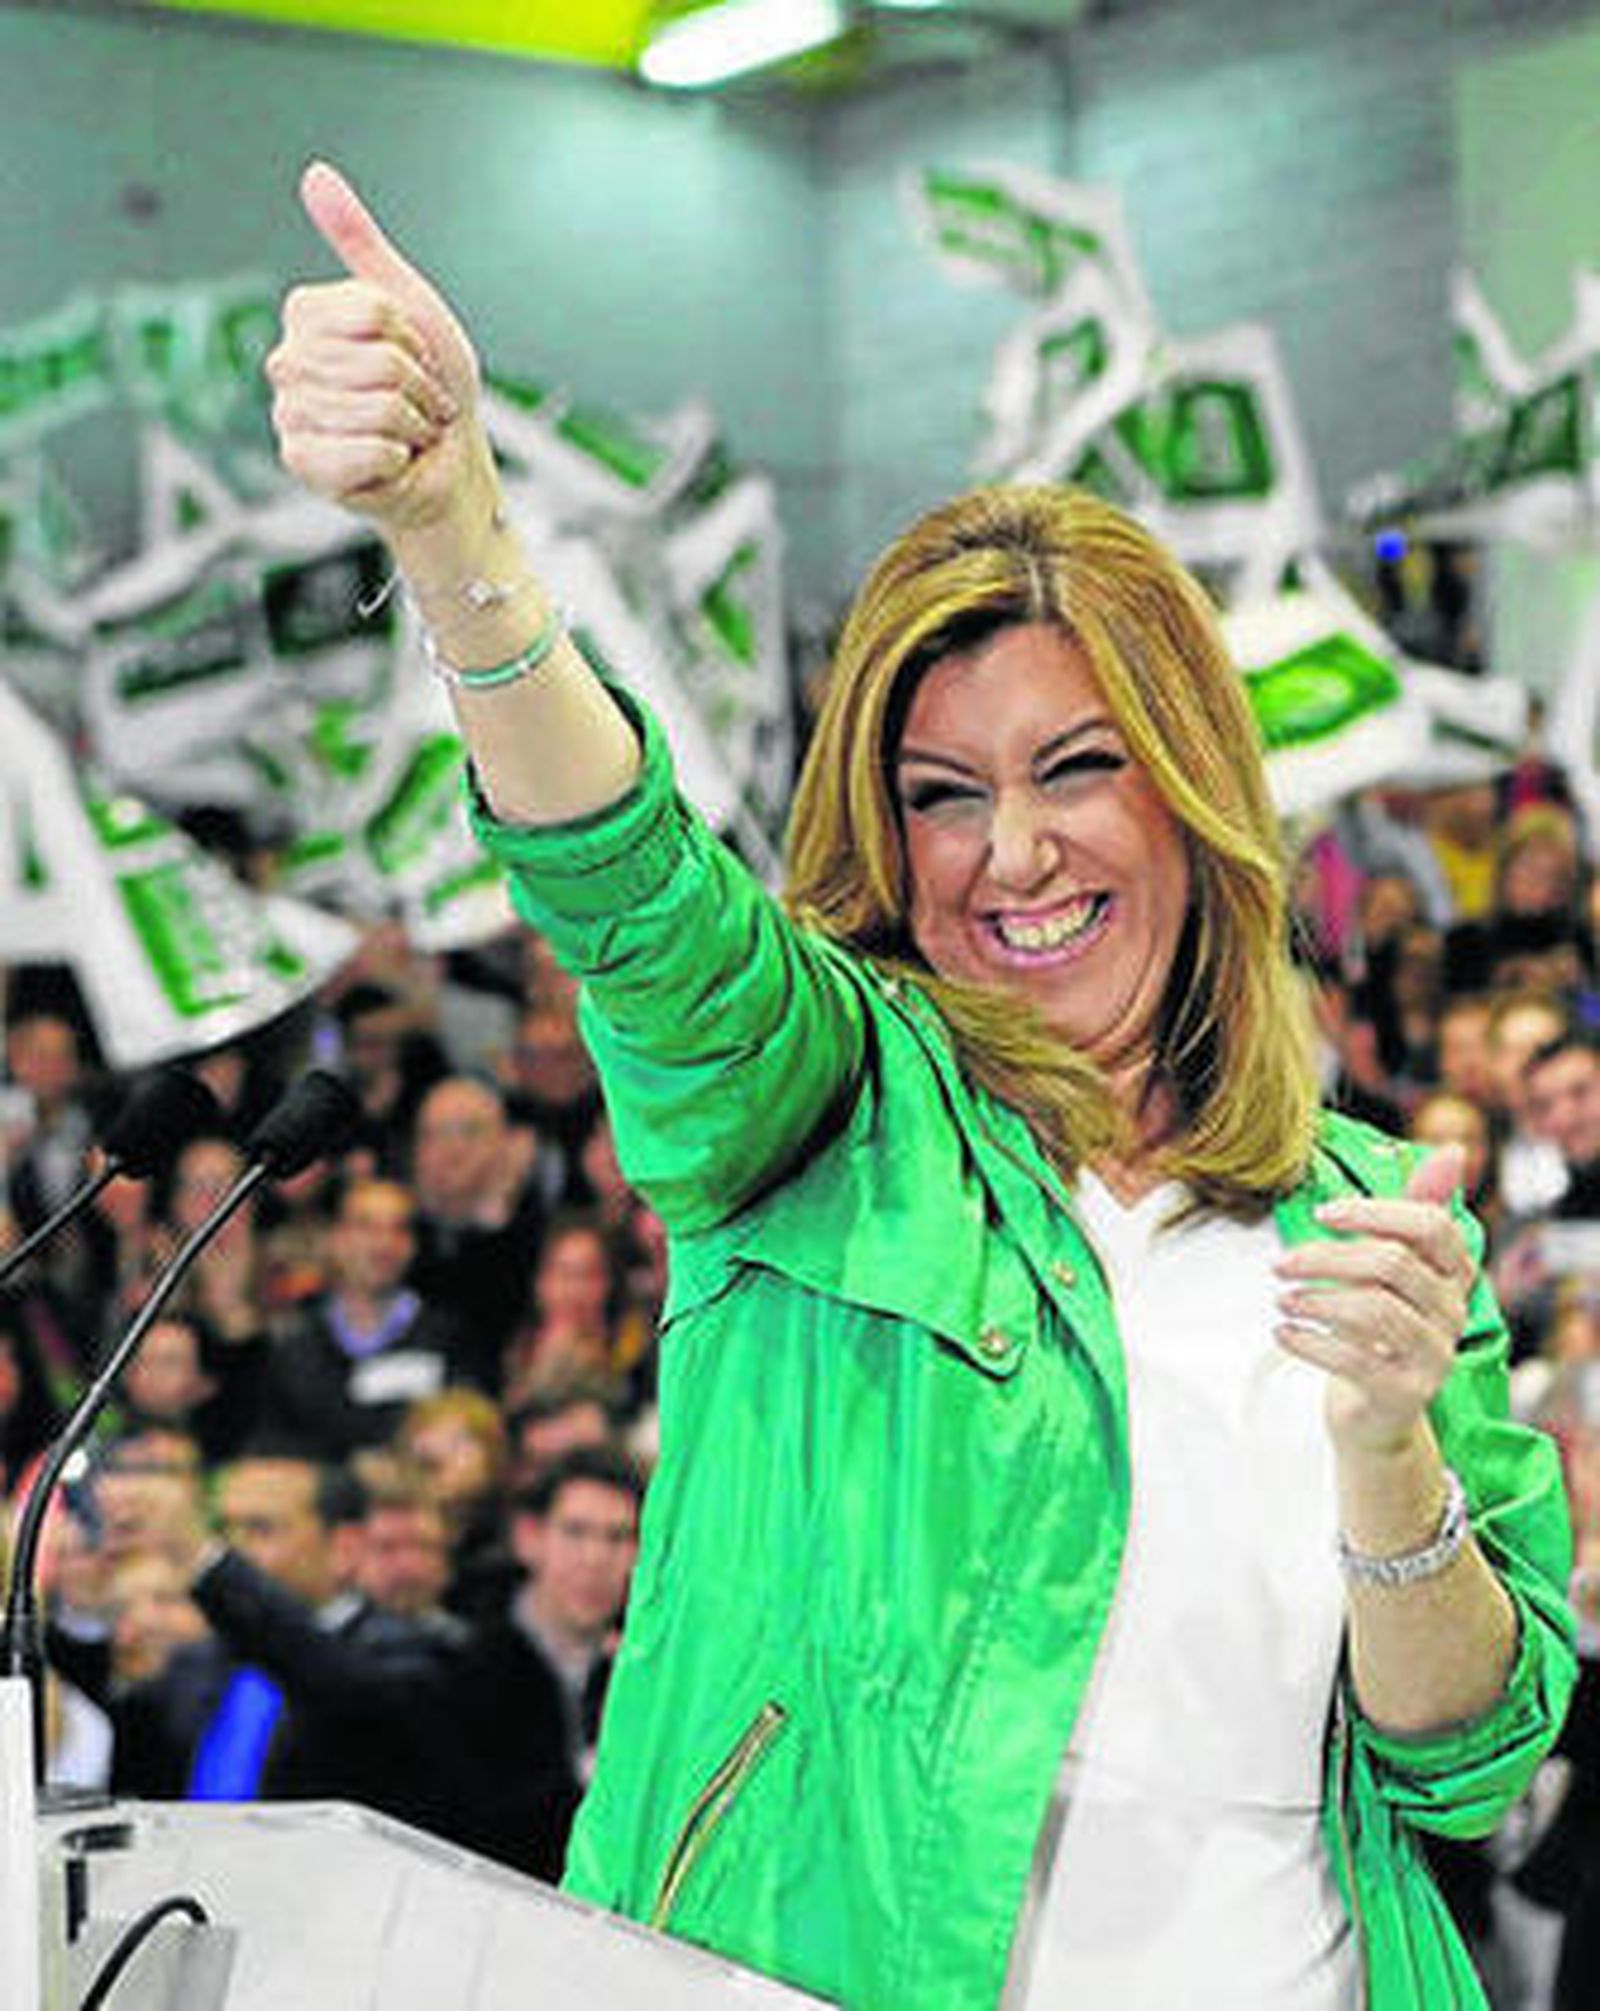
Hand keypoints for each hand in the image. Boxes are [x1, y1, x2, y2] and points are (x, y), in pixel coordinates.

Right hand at [266, 160, 483, 534]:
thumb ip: (361, 243)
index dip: (410, 338)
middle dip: (417, 386)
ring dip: (410, 425)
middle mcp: (287, 362)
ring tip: (403, 432)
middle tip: (413, 402)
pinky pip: (367, 451)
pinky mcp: (302, 463)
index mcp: (307, 318)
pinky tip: (388, 462)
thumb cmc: (431, 390)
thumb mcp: (410, 306)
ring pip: (376, 407)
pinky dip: (395, 459)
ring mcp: (290, 415)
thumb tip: (316, 174)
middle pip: (379, 361)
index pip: (374, 311)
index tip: (413, 356)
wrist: (448, 465)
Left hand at [1275, 1144, 1473, 1456]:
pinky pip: (1355, 1359)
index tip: (1322, 1214)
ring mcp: (1435, 1355)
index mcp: (1454, 1273)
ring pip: (1374, 1309)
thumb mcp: (1393, 1266)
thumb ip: (1413, 1210)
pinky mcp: (1407, 1393)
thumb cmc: (1378, 1326)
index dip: (1375, 1212)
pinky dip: (1309, 1342)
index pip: (1431, 1226)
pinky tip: (1282, 1333)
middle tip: (1279, 1264)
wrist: (1376, 1412)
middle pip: (1392, 1263)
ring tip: (1282, 1300)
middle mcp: (1454, 1312)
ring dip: (1315, 1299)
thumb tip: (1453, 1150)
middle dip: (1326, 1258)